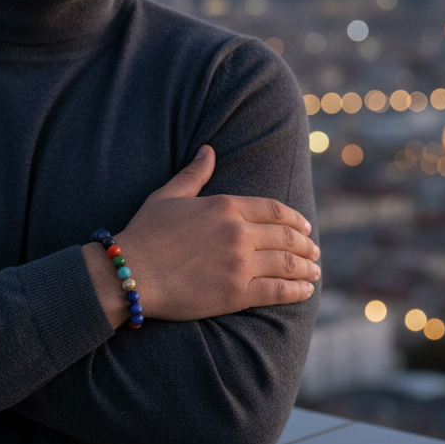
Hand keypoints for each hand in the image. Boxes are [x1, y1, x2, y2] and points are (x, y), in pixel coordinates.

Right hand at [84, 145, 319, 327]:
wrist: (130, 273)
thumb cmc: (144, 233)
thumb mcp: (168, 196)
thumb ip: (194, 174)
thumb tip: (208, 150)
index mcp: (225, 206)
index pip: (274, 210)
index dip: (294, 219)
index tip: (303, 226)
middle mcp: (238, 232)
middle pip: (286, 237)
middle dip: (305, 244)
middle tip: (314, 251)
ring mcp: (240, 264)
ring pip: (287, 264)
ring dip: (306, 267)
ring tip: (314, 271)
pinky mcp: (237, 293)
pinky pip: (278, 291)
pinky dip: (297, 290)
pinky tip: (306, 291)